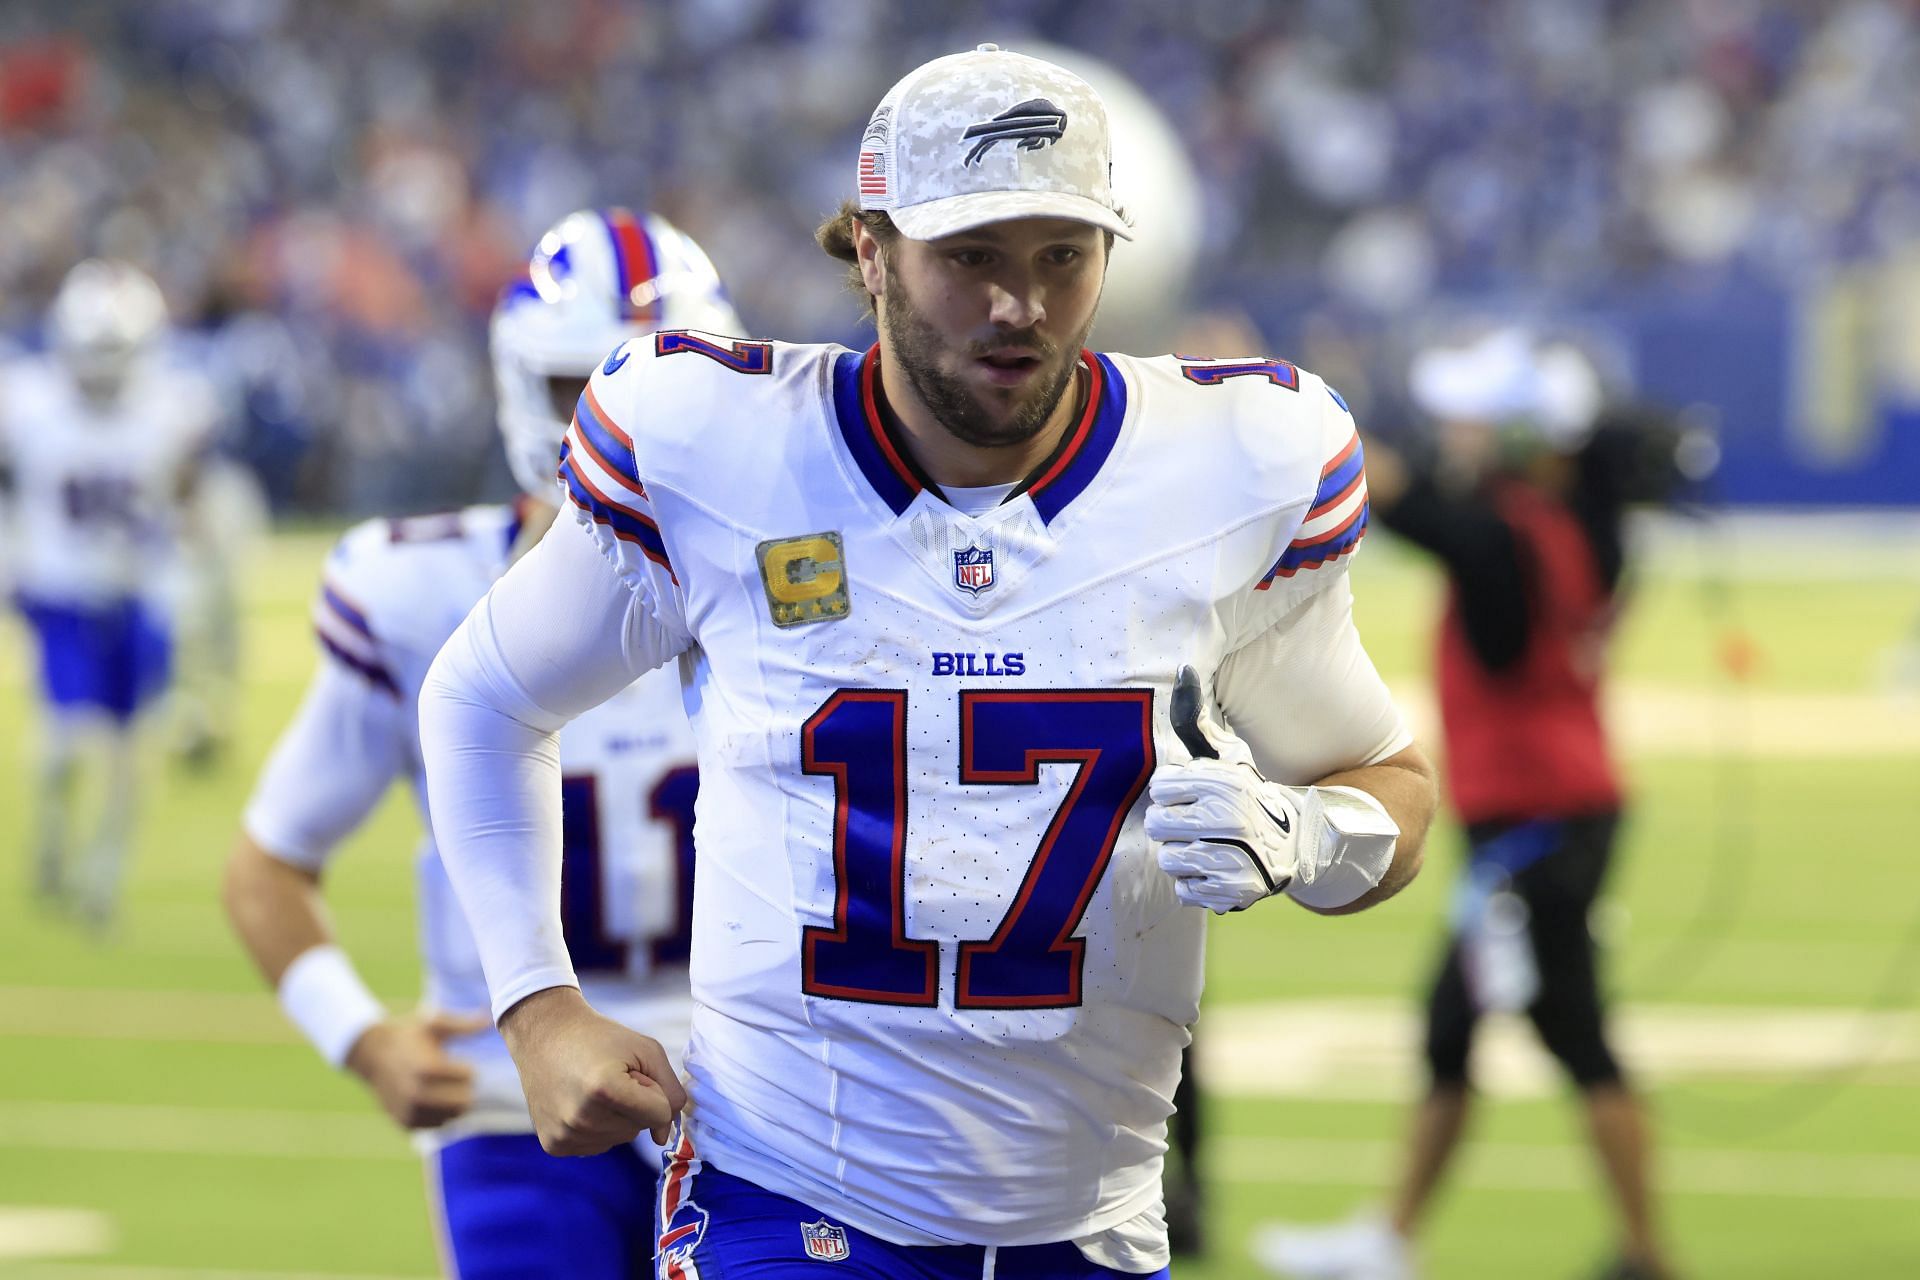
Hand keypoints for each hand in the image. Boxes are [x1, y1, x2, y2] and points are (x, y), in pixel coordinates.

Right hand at [344, 1009, 489, 1129]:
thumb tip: (489, 1020)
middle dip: (465, 1089)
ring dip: (454, 1103)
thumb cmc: (408, 1035)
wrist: (371, 1054)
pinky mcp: (405, 1123)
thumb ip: (463, 1025)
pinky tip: (432, 1099)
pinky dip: (441, 1114)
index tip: (456, 1062)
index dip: (467, 1069)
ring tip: (443, 1087)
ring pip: (453, 1116)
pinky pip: (438, 1125)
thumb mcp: (434, 1025)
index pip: (469, 1078)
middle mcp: (417, 1094)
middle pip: (464, 1102)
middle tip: (454, 1078)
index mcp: (427, 1069)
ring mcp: (409, 1111)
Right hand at [498, 986, 686, 1154]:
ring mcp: (565, 1135)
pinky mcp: (553, 1145)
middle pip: (639, 1127)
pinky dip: (598, 1127)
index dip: (653, 1089)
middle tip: (608, 1076)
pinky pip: (598, 1145)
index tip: (630, 1070)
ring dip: (617, 1116)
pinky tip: (580, 1103)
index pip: (659, 1114)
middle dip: (635, 1103)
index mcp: (605, 1089)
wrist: (546, 1034)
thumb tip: (663, 1138)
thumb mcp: (647, 1050)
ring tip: (592, 1088)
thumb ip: (670, 1091)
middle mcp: (581, 1118)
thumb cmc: (601, 1038)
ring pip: (620, 1138)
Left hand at [1146, 667, 1306, 913]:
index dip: (1172, 792)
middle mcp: (1229, 818)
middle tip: (1196, 822)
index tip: (1191, 794)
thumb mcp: (1226, 755)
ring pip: (1168, 859)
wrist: (1297, 842)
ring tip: (1207, 845)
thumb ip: (1196, 720)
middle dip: (1172, 824)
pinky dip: (1196, 883)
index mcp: (1223, 781)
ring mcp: (1233, 857)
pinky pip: (1185, 889)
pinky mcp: (1234, 892)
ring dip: (1182, 854)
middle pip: (1157, 825)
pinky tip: (1216, 868)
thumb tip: (1183, 668)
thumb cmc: (1246, 793)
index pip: (1159, 788)